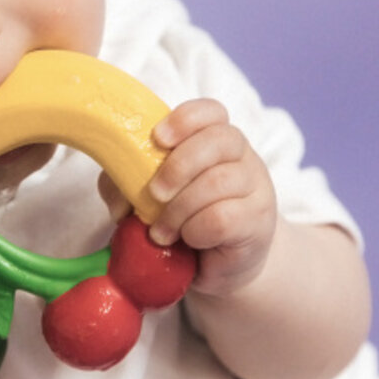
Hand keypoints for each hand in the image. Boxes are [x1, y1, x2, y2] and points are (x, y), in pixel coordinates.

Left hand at [114, 98, 275, 298]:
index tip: (158, 138)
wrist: (215, 266)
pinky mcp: (258, 222)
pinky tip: (188, 240)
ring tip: (161, 232)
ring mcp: (254, 188)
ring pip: (218, 182)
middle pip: (219, 139)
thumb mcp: (143, 200)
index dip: (185, 119)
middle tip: (155, 194)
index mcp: (213, 140)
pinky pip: (223, 218)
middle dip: (178, 166)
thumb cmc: (179, 222)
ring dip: (179, 209)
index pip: (211, 111)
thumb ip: (124, 188)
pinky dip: (196, 231)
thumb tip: (120, 202)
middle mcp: (240, 157)